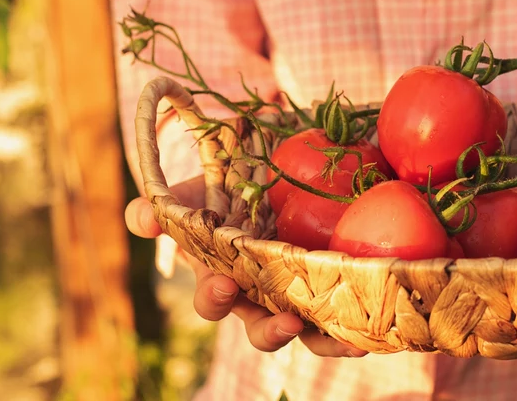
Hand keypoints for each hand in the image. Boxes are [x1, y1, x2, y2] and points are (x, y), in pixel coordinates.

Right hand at [125, 176, 367, 356]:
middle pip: (262, 330)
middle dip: (272, 332)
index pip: (213, 299)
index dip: (215, 297)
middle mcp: (263, 296)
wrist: (276, 175)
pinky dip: (361, 325)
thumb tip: (138, 218)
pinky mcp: (336, 290)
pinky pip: (348, 316)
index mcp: (226, 276)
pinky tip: (377, 323)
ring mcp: (301, 296)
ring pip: (311, 335)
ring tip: (348, 340)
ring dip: (326, 341)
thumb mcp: (197, 190)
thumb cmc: (232, 188)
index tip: (225, 283)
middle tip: (288, 323)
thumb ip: (166, 204)